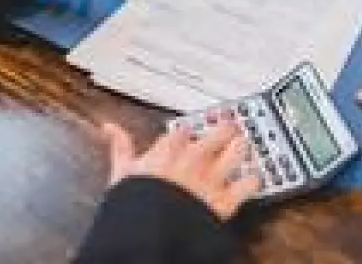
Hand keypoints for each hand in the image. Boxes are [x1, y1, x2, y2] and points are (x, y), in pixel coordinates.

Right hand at [101, 121, 259, 220]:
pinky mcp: (225, 201)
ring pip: (238, 150)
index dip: (190, 130)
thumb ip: (120, 146)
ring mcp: (212, 179)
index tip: (192, 132)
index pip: (185, 129)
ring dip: (242, 148)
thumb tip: (109, 128)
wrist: (149, 233)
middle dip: (225, 128)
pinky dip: (252, 182)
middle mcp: (194, 160)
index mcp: (169, 150)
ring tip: (243, 146)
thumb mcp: (121, 173)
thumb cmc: (134, 205)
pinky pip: (248, 185)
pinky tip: (252, 180)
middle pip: (219, 131)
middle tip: (228, 128)